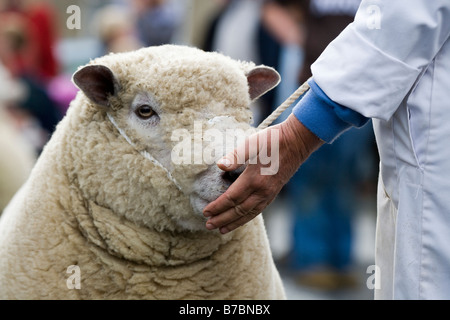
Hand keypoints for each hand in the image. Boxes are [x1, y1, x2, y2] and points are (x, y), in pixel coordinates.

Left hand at [203, 114, 323, 233]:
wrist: (297, 141)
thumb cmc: (273, 140)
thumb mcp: (252, 144)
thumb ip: (236, 156)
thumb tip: (220, 166)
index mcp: (254, 180)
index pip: (231, 199)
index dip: (217, 207)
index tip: (205, 212)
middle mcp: (262, 191)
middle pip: (238, 211)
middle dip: (222, 219)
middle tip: (209, 226)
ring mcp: (269, 194)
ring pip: (249, 214)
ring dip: (234, 223)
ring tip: (222, 230)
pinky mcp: (274, 192)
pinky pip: (258, 210)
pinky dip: (247, 218)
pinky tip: (241, 219)